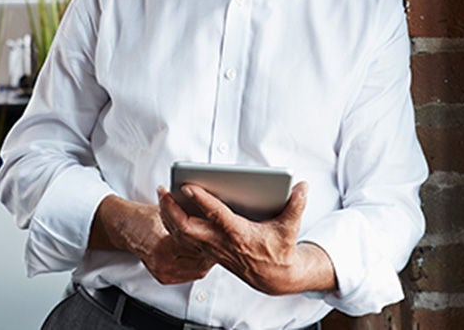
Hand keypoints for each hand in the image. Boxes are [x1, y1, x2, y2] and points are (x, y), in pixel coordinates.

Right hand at [90, 195, 214, 284]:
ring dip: (208, 258)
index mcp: (162, 245)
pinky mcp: (164, 277)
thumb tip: (206, 210)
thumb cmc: (143, 217)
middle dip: (212, 249)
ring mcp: (163, 272)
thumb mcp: (165, 211)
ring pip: (198, 270)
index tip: (220, 233)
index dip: (210, 238)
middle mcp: (162, 263)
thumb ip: (184, 214)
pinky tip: (204, 255)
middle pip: (200, 259)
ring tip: (217, 246)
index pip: (196, 245)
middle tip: (223, 240)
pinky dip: (198, 265)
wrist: (125, 229)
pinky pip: (189, 275)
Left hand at [157, 182, 335, 294]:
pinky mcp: (209, 252)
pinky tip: (168, 211)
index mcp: (238, 234)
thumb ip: (296, 205)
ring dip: (167, 216)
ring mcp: (212, 249)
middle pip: (186, 228)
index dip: (201, 200)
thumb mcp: (291, 227)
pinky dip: (173, 226)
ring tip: (161, 196)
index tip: (188, 185)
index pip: (215, 215)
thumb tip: (302, 186)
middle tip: (163, 189)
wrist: (274, 277)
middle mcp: (221, 242)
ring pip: (180, 235)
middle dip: (171, 209)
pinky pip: (184, 240)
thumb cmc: (280, 250)